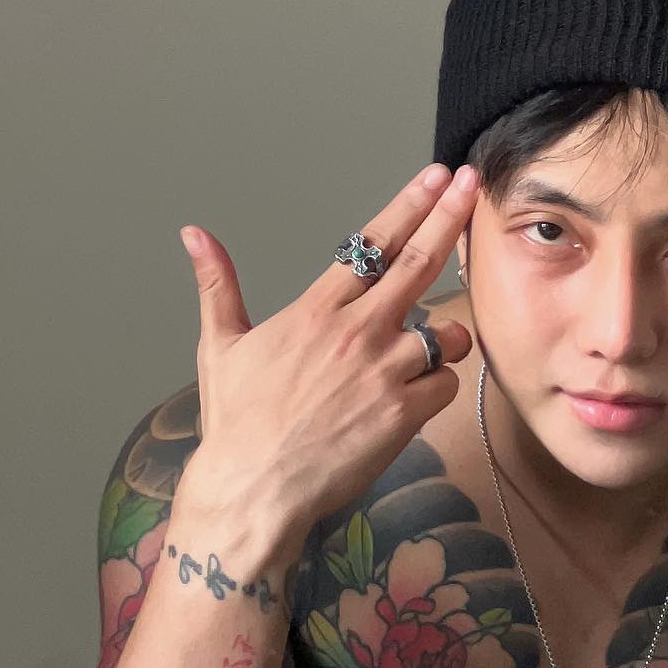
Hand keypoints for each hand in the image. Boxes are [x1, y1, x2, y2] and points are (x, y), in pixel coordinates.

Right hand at [175, 163, 478, 549]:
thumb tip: (194, 235)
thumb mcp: (219, 347)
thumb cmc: (237, 424)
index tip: (437, 177)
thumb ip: (218, 285)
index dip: (409, 205)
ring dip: (444, 336)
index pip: (372, 244)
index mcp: (315, 311)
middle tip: (474, 187)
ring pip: (444, 333)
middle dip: (450, 218)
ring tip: (418, 355)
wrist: (253, 490)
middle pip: (417, 263)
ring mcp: (383, 371)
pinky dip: (437, 386)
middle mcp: (355, 332)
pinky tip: (411, 398)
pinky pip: (444, 384)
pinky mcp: (403, 412)